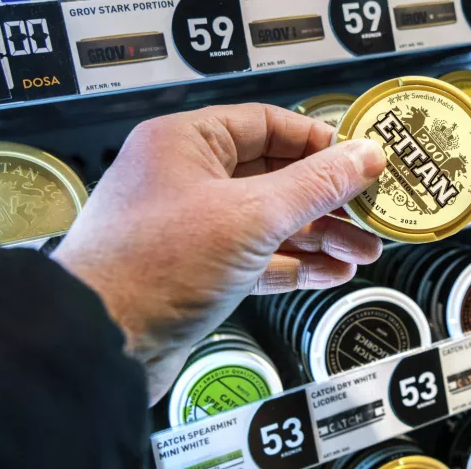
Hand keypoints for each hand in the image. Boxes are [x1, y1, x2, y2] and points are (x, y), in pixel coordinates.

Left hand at [52, 103, 385, 403]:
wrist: (100, 345)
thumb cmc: (155, 266)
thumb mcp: (251, 216)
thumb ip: (315, 185)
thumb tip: (365, 157)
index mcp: (187, 143)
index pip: (267, 124)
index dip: (319, 142)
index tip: (361, 161)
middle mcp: (187, 178)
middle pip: (273, 176)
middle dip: (327, 199)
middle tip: (371, 213)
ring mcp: (190, 227)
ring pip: (268, 221)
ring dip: (318, 236)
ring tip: (364, 251)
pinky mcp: (195, 271)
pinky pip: (255, 257)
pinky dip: (293, 265)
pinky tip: (331, 273)